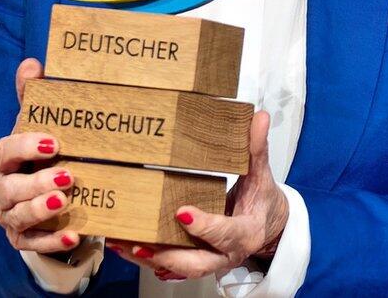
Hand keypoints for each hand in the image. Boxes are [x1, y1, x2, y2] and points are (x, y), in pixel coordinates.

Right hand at [0, 58, 80, 253]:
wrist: (27, 191)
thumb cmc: (30, 154)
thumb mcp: (29, 124)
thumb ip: (29, 97)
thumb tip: (32, 63)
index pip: (3, 152)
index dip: (25, 147)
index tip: (53, 142)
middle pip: (8, 190)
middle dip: (35, 184)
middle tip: (67, 175)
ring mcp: (5, 217)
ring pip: (18, 218)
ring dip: (41, 210)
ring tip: (64, 200)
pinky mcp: (20, 239)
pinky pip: (32, 244)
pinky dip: (52, 241)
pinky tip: (73, 236)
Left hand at [106, 110, 288, 281]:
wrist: (264, 226)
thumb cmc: (261, 200)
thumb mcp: (261, 175)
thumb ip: (256, 148)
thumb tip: (260, 118)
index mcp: (245, 232)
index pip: (225, 233)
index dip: (205, 226)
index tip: (182, 213)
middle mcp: (226, 253)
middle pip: (197, 263)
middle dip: (168, 256)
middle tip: (143, 243)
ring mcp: (209, 261)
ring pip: (177, 269)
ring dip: (149, 259)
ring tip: (123, 245)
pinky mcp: (194, 261)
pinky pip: (169, 266)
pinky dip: (148, 258)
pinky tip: (125, 247)